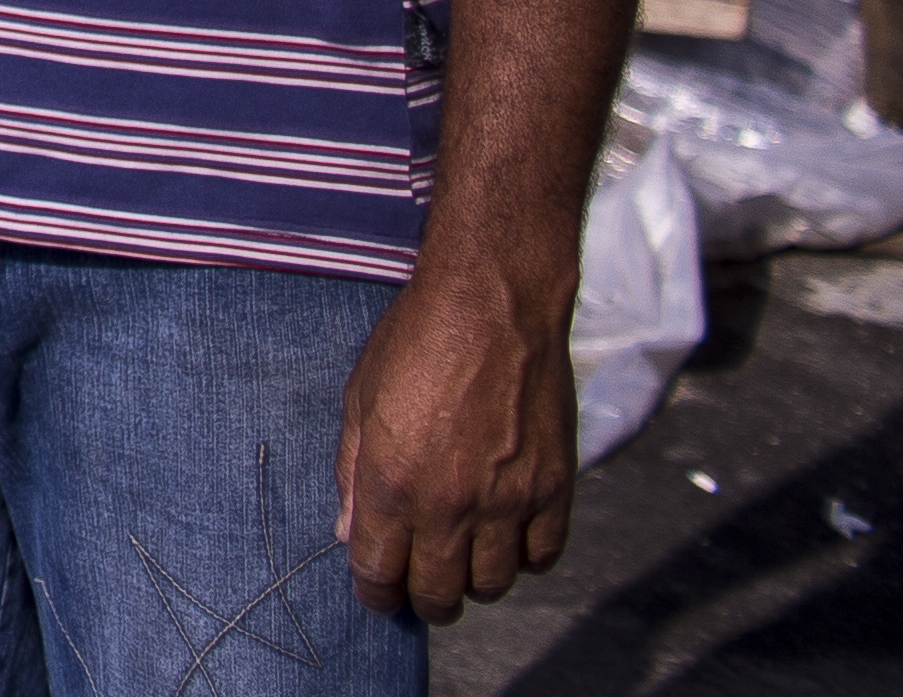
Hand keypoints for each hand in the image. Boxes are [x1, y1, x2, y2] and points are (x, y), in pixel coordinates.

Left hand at [335, 263, 576, 621]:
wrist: (493, 305)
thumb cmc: (417, 341)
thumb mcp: (360, 399)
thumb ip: (352, 472)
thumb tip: (348, 531)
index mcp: (392, 482)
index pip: (379, 572)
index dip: (375, 592)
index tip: (377, 591)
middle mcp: (450, 504)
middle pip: (439, 594)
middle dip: (424, 598)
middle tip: (421, 585)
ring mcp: (507, 501)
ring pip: (493, 586)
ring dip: (474, 581)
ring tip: (463, 557)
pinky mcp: (554, 490)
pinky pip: (542, 557)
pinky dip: (524, 559)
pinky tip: (508, 536)